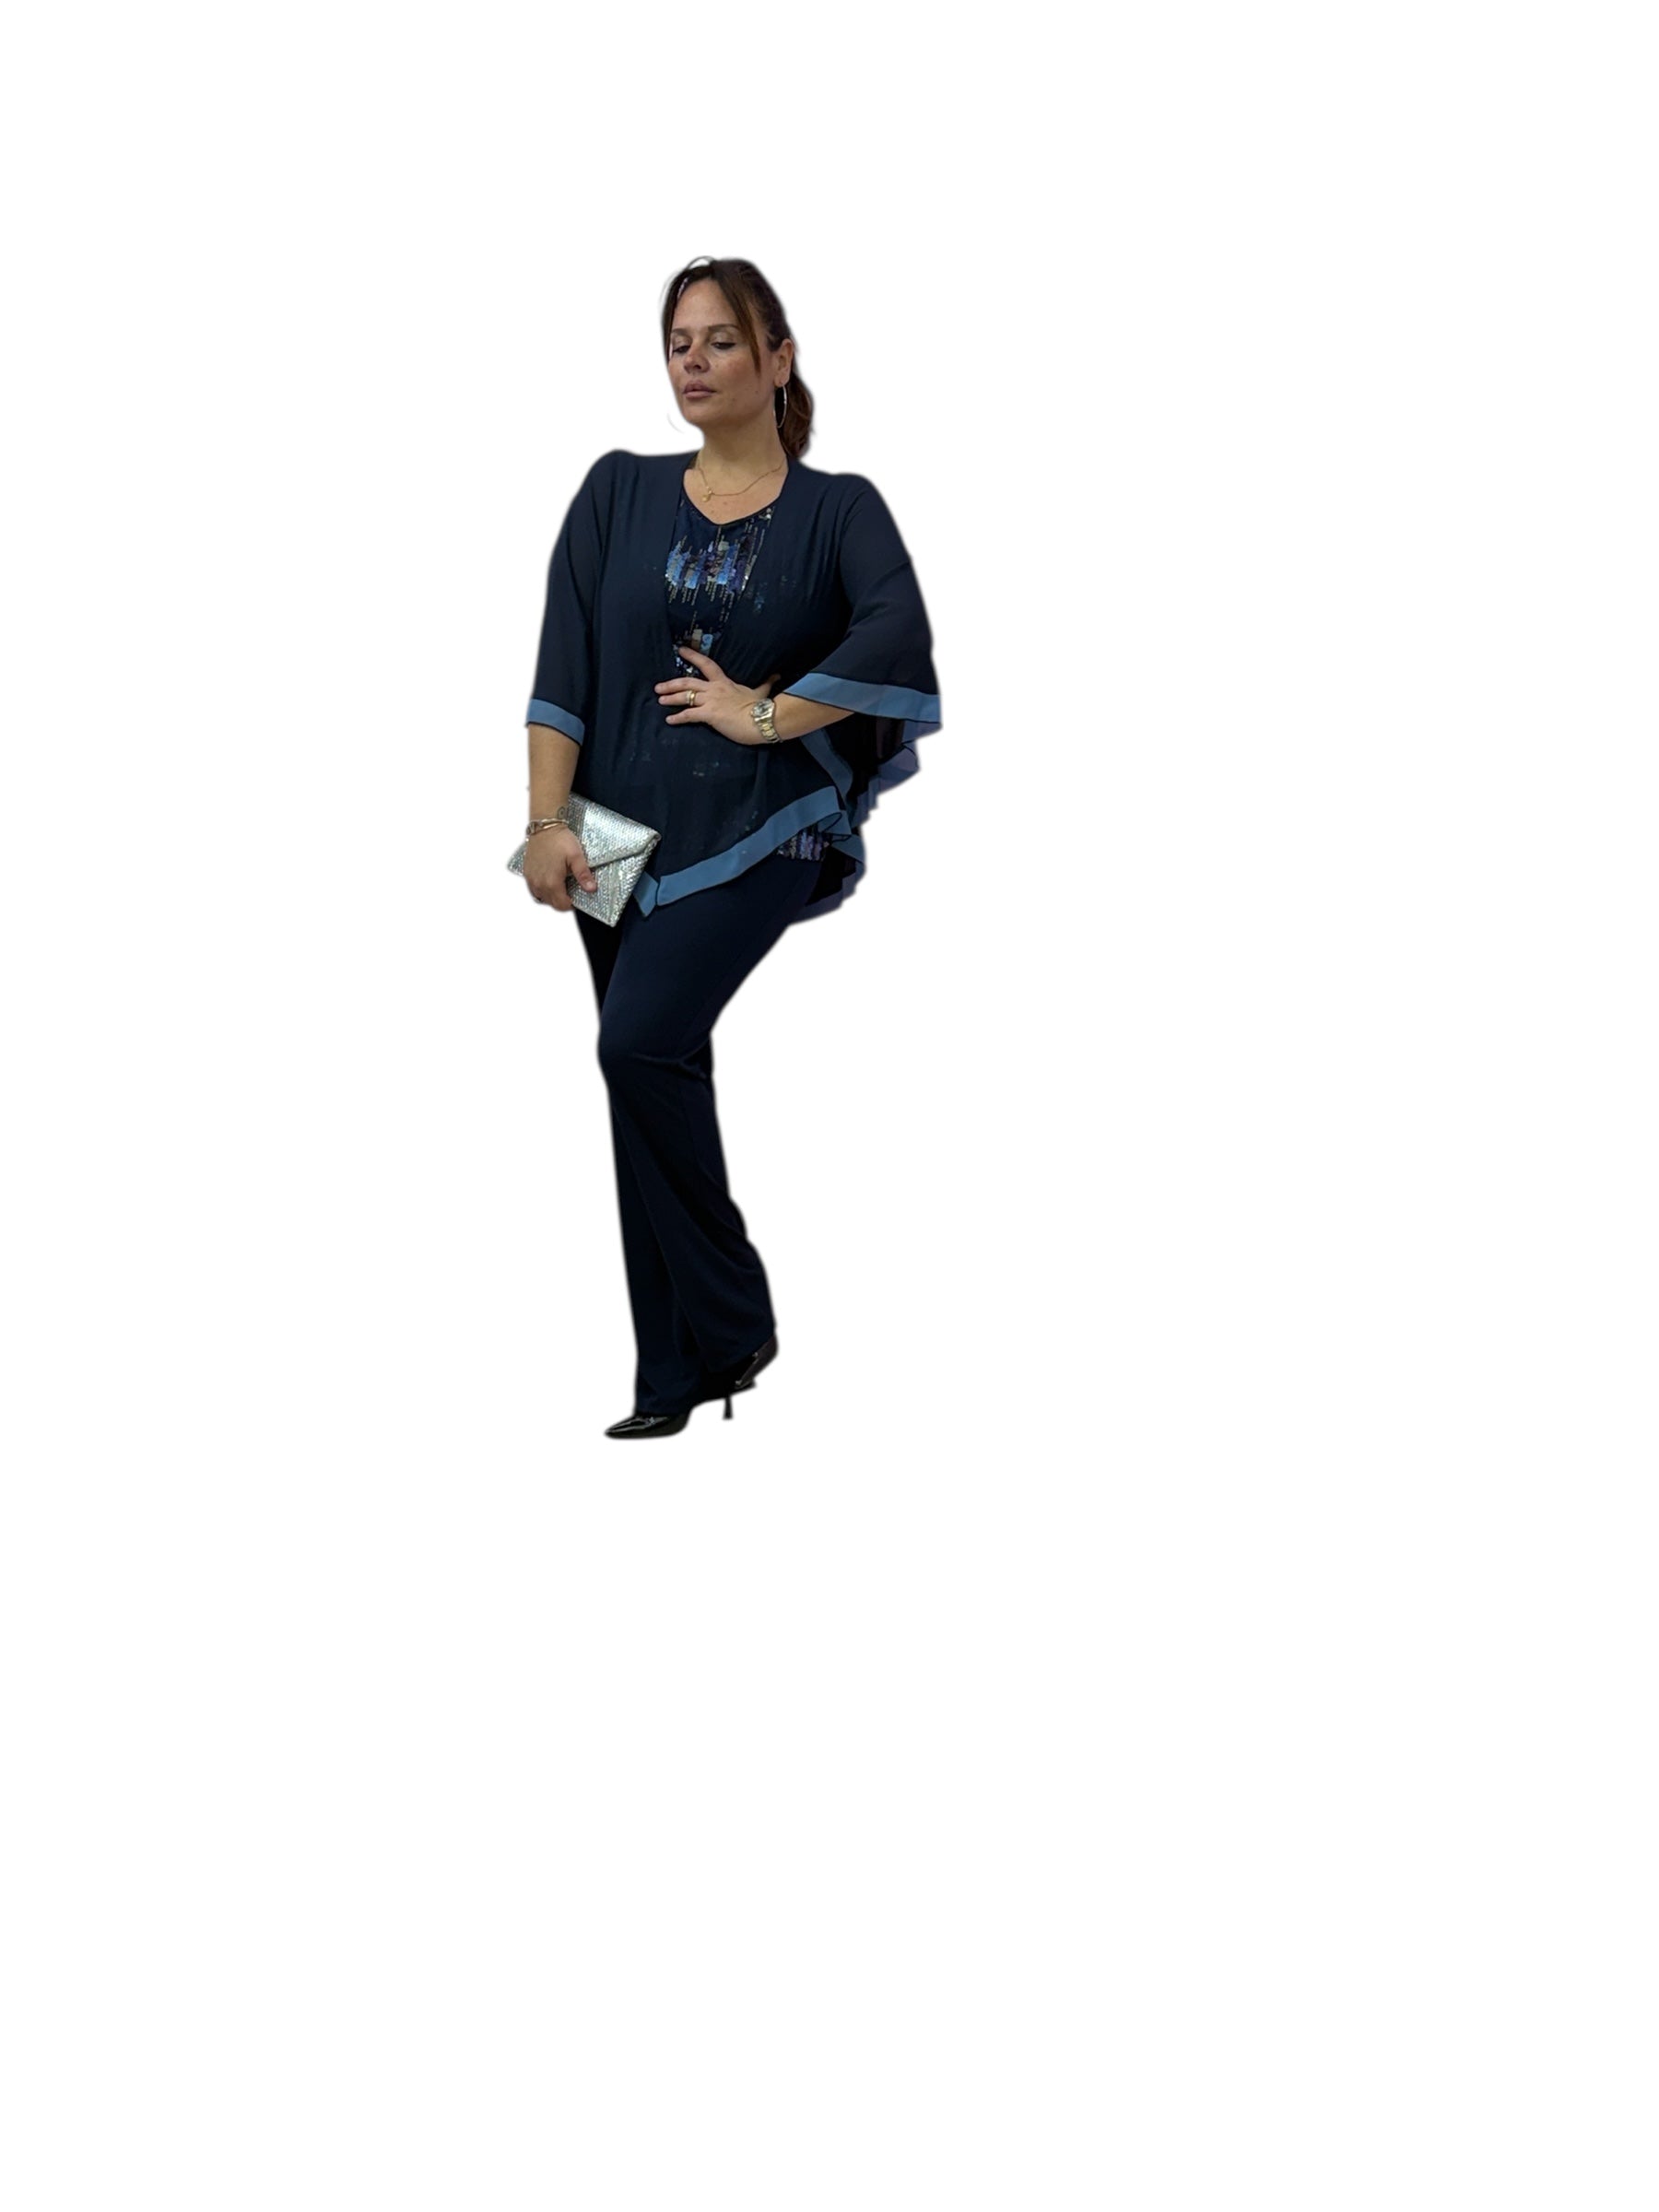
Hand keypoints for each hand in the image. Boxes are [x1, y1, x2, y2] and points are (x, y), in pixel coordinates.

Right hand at [523, 826, 598, 911]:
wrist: (544, 828)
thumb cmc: (559, 840)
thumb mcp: (576, 856)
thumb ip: (583, 874)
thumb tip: (591, 889)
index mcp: (552, 882)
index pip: (561, 905)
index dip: (571, 904)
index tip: (576, 897)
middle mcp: (539, 883)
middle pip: (552, 903)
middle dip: (562, 901)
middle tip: (570, 891)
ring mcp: (531, 879)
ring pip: (542, 898)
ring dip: (551, 897)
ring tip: (561, 887)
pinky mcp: (527, 873)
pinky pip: (533, 890)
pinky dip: (541, 891)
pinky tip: (549, 883)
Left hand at [654, 648, 772, 743]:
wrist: (761, 720)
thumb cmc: (760, 707)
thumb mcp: (761, 692)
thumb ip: (766, 683)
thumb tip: (776, 675)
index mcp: (724, 682)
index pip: (706, 664)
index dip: (693, 656)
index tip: (681, 650)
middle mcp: (714, 689)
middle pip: (688, 682)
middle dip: (672, 684)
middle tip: (659, 687)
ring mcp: (710, 701)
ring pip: (685, 696)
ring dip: (671, 698)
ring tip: (660, 700)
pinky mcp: (709, 714)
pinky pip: (689, 715)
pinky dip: (678, 717)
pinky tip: (670, 720)